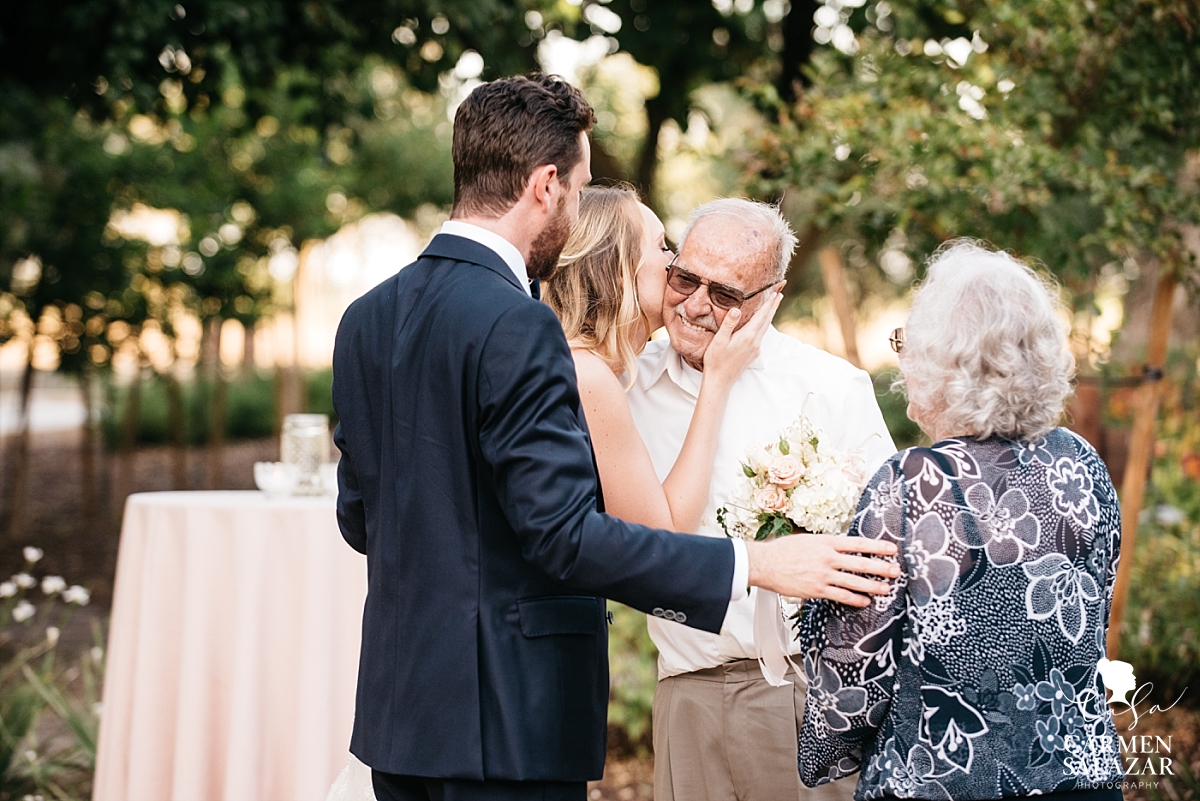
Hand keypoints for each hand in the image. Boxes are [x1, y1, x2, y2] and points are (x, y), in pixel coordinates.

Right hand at [701, 288, 782, 388]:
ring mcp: (755, 349)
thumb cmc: (716, 360)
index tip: (776, 292)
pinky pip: (761, 335)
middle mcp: (755, 342)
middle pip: (767, 320)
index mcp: (748, 336)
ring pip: (765, 328)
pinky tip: (761, 323)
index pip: (762, 315)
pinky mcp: (753, 354)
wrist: (720, 381)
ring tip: (773, 305)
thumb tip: (737, 309)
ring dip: (769, 315)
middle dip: (773, 306)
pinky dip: (763, 325)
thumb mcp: (719, 340)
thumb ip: (729, 324)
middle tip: (780, 293)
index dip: (769, 303)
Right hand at [744, 535, 899, 606]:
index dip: (877, 546)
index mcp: (826, 542)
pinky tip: (865, 601)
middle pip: (861, 563)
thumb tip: (840, 548)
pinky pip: (841, 596)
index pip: (858, 543)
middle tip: (895, 570)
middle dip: (881, 567)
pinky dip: (855, 599)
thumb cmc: (783, 550)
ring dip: (873, 586)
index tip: (891, 549)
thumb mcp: (807, 540)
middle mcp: (828, 558)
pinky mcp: (817, 590)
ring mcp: (824, 575)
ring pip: (855, 581)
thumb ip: (825, 544)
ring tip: (886, 588)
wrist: (765, 563)